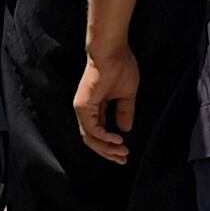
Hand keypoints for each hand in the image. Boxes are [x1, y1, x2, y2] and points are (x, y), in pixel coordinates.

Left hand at [74, 50, 138, 164]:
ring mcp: (82, 108)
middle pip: (93, 139)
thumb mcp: (127, 94)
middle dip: (108, 152)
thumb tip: (125, 129)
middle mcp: (86, 110)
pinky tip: (117, 140)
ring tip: (122, 152)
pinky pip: (92, 129)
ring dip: (106, 148)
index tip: (125, 154)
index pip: (99, 133)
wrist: (112, 51)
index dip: (111, 146)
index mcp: (95, 107)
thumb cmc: (120, 66)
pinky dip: (104, 137)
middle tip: (124, 159)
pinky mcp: (83, 106)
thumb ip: (125, 111)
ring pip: (90, 138)